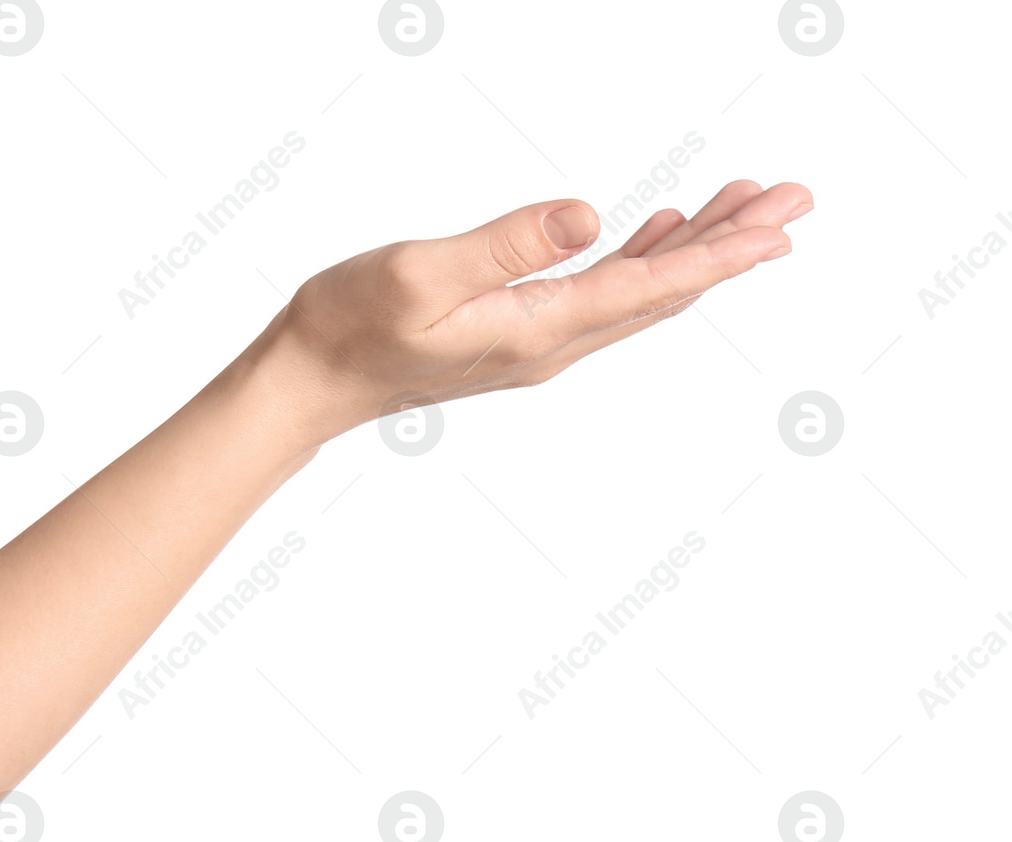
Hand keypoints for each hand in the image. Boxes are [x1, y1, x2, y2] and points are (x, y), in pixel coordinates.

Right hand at [268, 179, 811, 447]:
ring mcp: (536, 343)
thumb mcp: (421, 275)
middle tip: (793, 200)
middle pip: (661, 291)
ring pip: (638, 292)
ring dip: (694, 250)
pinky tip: (654, 228)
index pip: (647, 287)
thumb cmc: (351, 325)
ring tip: (746, 204)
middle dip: (731, 244)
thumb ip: (505, 246)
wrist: (311, 380)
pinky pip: (601, 295)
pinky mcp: (517, 333)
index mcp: (536, 332)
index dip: (718, 253)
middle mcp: (550, 346)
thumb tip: (588, 216)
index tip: (780, 225)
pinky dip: (641, 258)